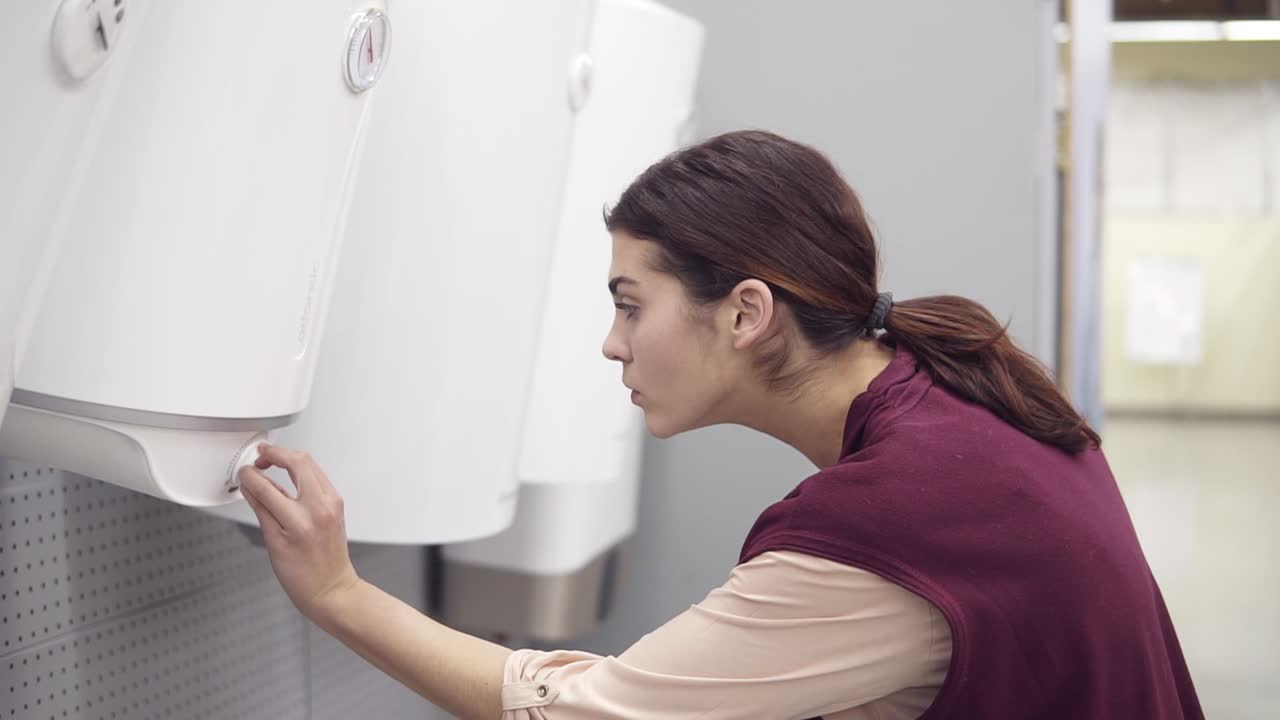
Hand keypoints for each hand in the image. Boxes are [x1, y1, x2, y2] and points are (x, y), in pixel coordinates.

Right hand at [238, 442, 360, 620]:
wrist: (331, 589)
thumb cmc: (303, 576)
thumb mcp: (273, 544)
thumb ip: (261, 510)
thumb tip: (250, 487)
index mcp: (299, 522)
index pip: (268, 487)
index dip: (251, 475)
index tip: (243, 472)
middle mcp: (320, 508)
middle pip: (298, 462)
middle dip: (275, 453)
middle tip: (260, 455)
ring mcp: (332, 503)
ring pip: (311, 464)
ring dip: (290, 457)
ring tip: (271, 460)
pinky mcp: (337, 503)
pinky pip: (318, 476)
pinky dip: (302, 469)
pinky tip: (289, 473)